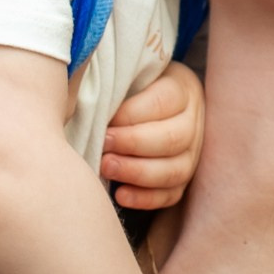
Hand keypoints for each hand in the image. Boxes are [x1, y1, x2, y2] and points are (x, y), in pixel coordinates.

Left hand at [101, 61, 204, 210]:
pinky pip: (171, 194)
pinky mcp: (183, 180)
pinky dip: (146, 198)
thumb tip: (80, 98)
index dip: (131, 114)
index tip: (103, 121)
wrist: (146, 104)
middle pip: (173, 138)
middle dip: (133, 144)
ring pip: (176, 170)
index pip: (163, 102)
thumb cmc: (127, 87)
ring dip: (138, 173)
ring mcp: (192, 153)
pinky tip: (120, 195)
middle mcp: (193, 122)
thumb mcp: (123, 75)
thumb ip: (111, 84)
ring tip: (106, 168)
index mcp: (180, 88)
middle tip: (102, 145)